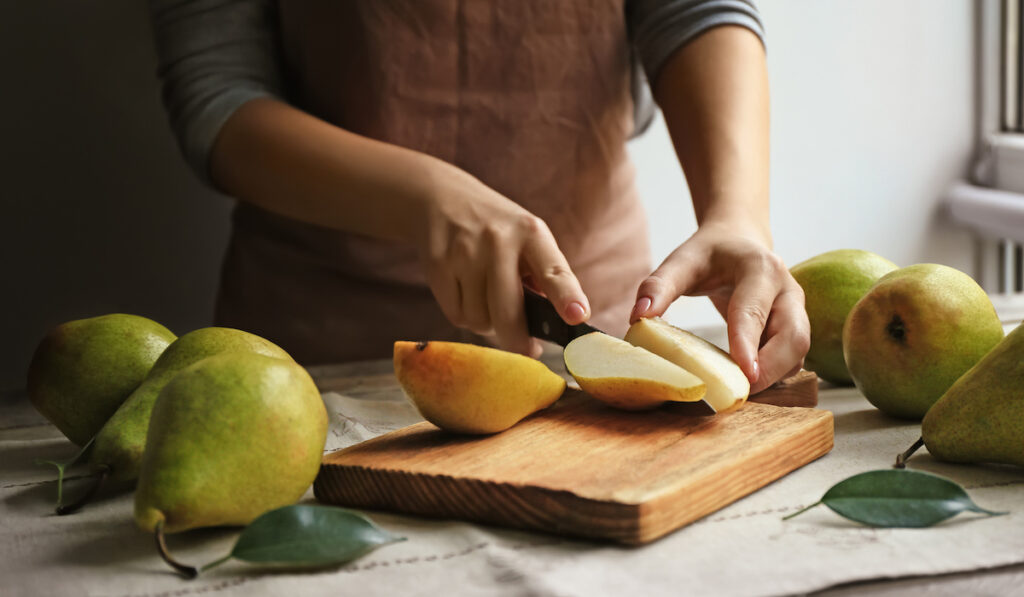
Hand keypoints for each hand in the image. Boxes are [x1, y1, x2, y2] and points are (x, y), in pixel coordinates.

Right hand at [416, 163, 589, 355]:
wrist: (443, 198)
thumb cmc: (498, 230)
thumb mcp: (527, 239)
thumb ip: (542, 276)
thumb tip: (551, 326)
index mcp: (531, 233)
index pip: (553, 270)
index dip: (566, 296)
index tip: (577, 316)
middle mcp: (498, 240)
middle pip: (508, 313)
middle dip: (517, 340)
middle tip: (527, 348)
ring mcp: (464, 253)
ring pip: (480, 320)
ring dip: (487, 323)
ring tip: (488, 300)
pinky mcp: (437, 265)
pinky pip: (456, 315)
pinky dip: (464, 315)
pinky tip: (467, 293)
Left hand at [629, 223, 809, 393]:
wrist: (738, 241)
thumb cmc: (709, 254)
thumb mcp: (681, 262)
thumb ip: (658, 286)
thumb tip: (638, 316)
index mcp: (760, 269)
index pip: (754, 310)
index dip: (749, 342)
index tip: (744, 373)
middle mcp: (788, 290)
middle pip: (794, 337)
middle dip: (770, 369)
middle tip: (738, 392)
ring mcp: (797, 310)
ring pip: (798, 352)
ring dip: (773, 376)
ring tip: (738, 390)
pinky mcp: (795, 327)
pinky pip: (792, 359)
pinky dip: (774, 375)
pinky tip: (746, 382)